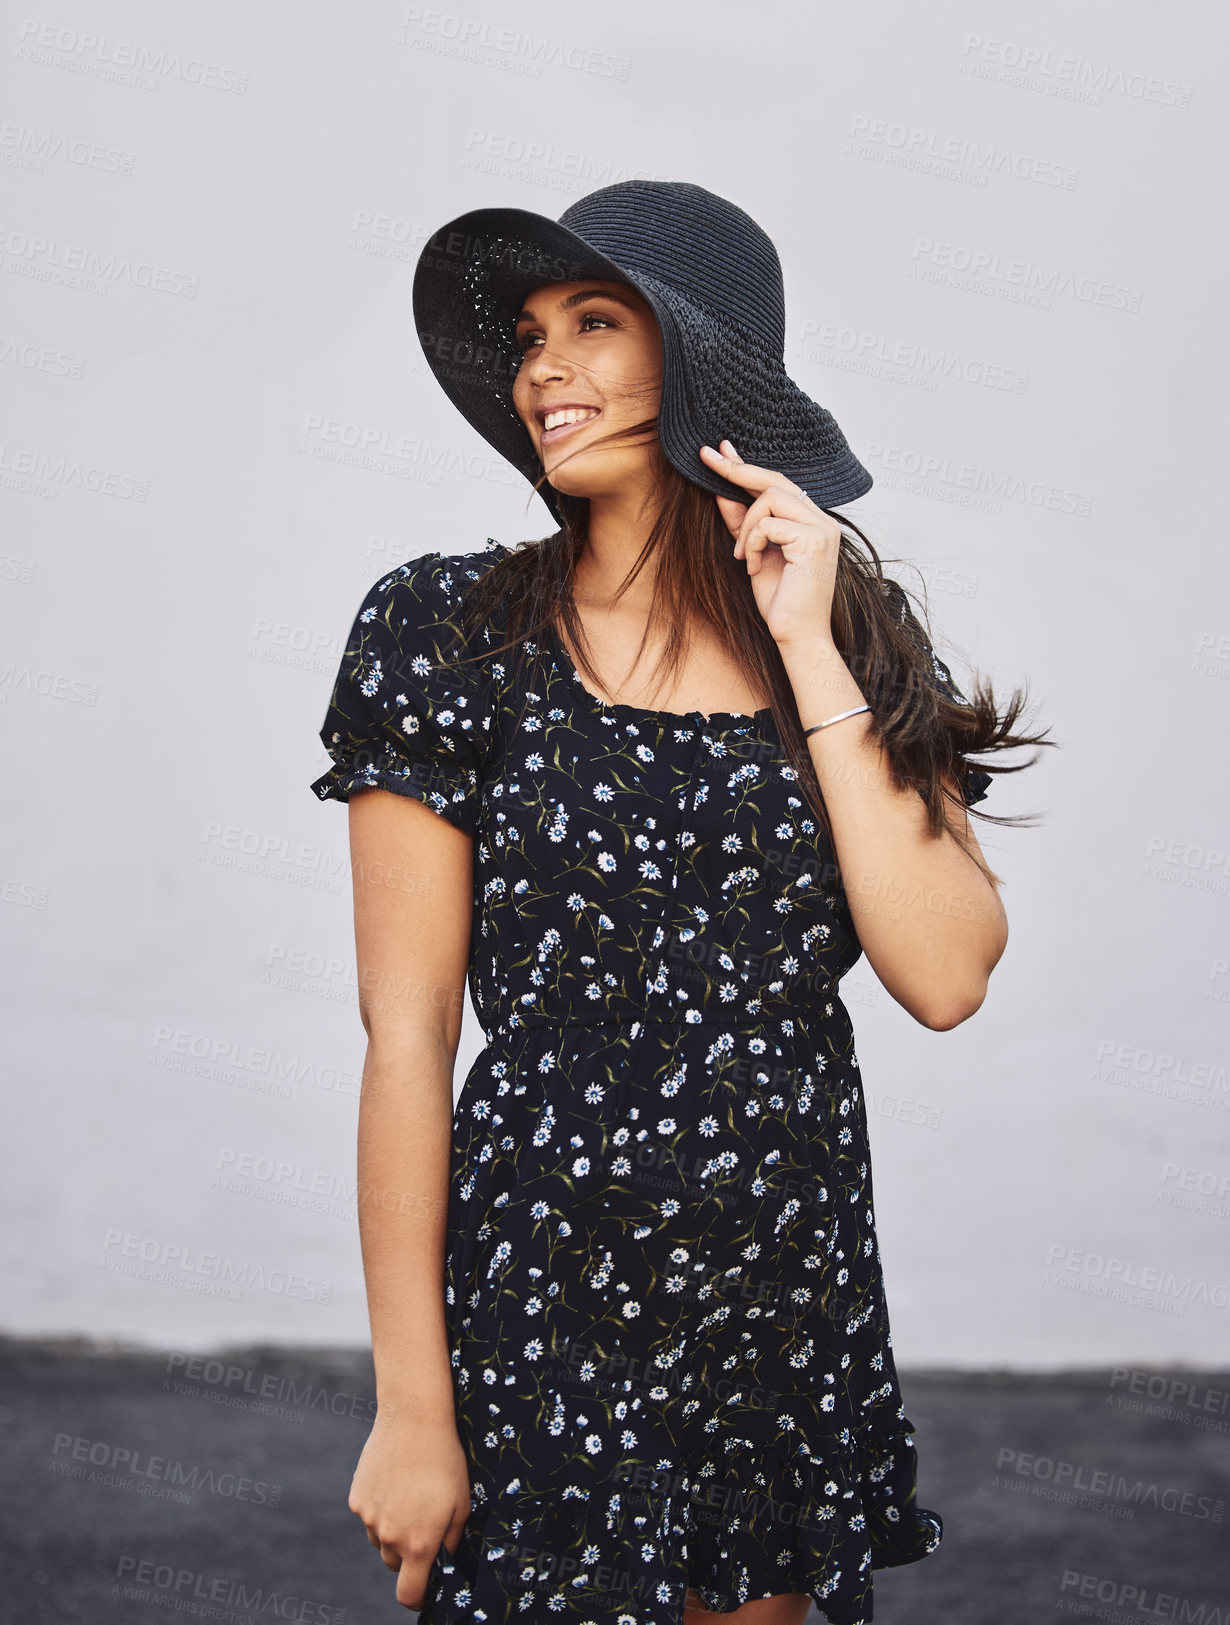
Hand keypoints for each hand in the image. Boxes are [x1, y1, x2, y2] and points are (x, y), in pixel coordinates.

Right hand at [348, 1411, 470, 1610]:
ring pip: (379, 1540)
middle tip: (423, 1524)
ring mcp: (369, 1518)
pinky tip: (394, 1481)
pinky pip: (368, 1516)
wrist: (413, 1420)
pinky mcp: (357, 1499)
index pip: (408, 1594)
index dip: (417, 1597)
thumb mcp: (461, 1504)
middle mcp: (389, 1537)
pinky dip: (379, 1508)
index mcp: (418, 1544)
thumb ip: (451, 1542)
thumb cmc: (444, 1461)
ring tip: (409, 1496)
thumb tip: (444, 1562)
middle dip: (408, 1555)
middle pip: (394, 1564)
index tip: (424, 1590)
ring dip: (392, 1531)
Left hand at [699, 439, 842, 648]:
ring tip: (743, 557)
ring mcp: (823, 529)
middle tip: (707, 458)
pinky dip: (751, 543)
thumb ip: (741, 523)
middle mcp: (823, 520)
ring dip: (746, 525)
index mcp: (812, 522)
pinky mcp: (815, 541)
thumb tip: (721, 491)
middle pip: (776, 479)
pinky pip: (769, 524)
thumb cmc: (780, 602)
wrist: (798, 637)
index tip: (721, 451)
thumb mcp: (753, 555)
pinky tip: (753, 568)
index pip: (778, 483)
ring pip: (771, 497)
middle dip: (736, 469)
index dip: (747, 466)